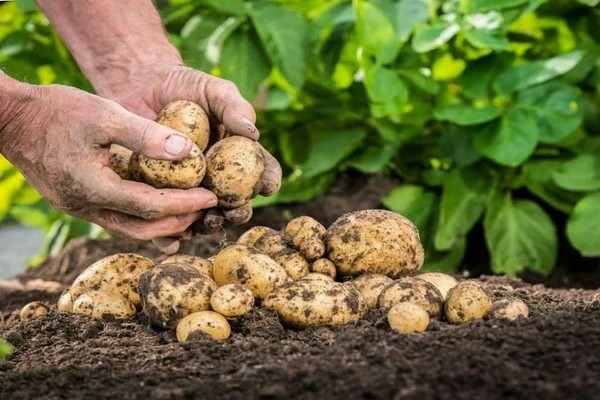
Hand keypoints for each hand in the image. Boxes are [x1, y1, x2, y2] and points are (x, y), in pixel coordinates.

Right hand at [0, 83, 217, 240]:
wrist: (10, 119)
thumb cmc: (56, 110)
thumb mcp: (104, 114)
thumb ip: (145, 135)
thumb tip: (187, 152)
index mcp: (94, 188)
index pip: (151, 207)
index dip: (186, 204)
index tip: (212, 196)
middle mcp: (86, 207)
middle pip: (143, 230)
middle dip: (178, 223)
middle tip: (205, 209)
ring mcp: (78, 208)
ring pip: (128, 230)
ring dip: (161, 227)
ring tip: (190, 215)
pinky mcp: (76, 203)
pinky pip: (116, 220)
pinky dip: (142, 219)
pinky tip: (158, 209)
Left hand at [107, 65, 281, 228]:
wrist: (140, 86)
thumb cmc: (184, 86)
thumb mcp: (214, 89)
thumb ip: (234, 107)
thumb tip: (253, 133)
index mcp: (237, 155)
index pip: (262, 171)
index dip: (267, 181)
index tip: (266, 186)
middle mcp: (217, 177)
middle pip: (235, 202)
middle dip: (238, 212)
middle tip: (233, 211)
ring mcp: (189, 189)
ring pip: (204, 216)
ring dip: (208, 225)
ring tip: (206, 221)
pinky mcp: (159, 195)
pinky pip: (167, 219)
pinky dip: (170, 234)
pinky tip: (171, 238)